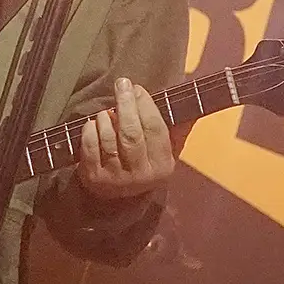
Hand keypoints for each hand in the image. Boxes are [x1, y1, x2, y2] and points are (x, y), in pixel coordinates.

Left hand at [78, 77, 175, 199]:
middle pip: (131, 133)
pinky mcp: (93, 178)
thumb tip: (193, 101)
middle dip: (126, 104)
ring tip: (107, 111)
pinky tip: (93, 123)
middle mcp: (141, 176)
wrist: (119, 199)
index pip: (155, 129)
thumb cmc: (145, 162)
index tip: (138, 88)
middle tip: (122, 84)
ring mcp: (115, 179)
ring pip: (109, 138)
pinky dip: (90, 129)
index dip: (145, 105)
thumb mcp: (167, 150)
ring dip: (106, 118)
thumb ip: (179, 127)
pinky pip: (89, 146)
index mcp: (162, 166)